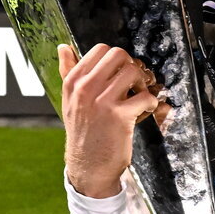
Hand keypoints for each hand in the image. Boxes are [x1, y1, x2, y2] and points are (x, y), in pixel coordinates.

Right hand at [59, 43, 159, 197]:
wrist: (88, 166)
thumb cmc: (83, 131)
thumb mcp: (69, 101)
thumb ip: (68, 72)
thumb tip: (63, 47)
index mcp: (73, 82)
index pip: (100, 49)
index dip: (118, 59)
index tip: (122, 73)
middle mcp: (84, 88)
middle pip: (119, 55)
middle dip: (132, 66)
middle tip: (135, 82)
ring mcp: (101, 102)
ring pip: (133, 72)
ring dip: (143, 83)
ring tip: (140, 96)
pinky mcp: (120, 116)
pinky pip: (145, 96)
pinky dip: (151, 102)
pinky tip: (144, 110)